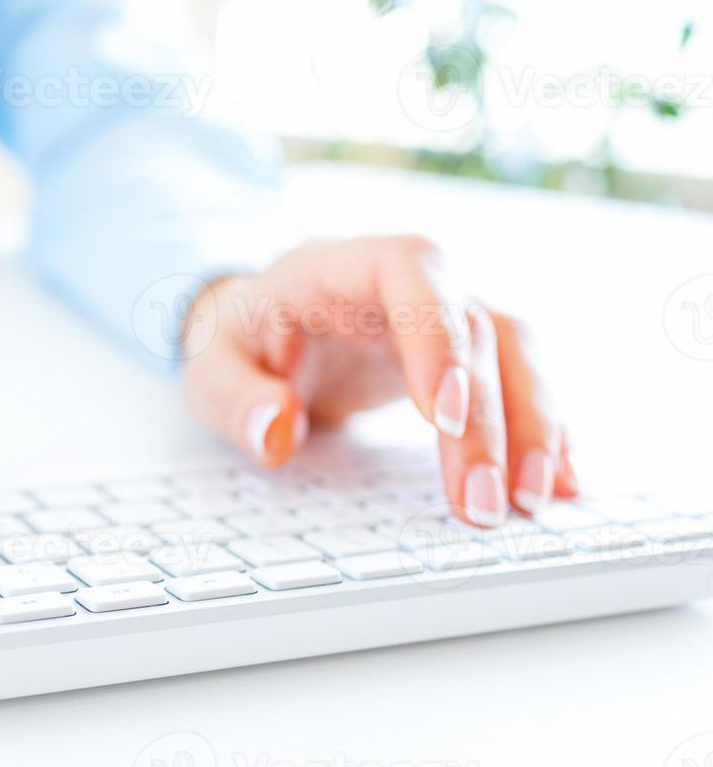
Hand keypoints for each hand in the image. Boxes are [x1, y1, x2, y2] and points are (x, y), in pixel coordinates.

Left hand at [181, 236, 576, 527]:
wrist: (259, 332)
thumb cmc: (238, 341)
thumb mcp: (209, 365)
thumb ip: (233, 395)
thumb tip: (274, 428)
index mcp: (339, 265)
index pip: (411, 270)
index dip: (437, 334)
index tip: (443, 415)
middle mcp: (407, 284)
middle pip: (473, 327)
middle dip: (486, 418)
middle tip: (481, 501)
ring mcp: (445, 318)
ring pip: (515, 353)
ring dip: (532, 427)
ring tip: (530, 501)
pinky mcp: (465, 358)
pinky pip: (521, 382)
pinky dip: (542, 430)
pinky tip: (557, 481)